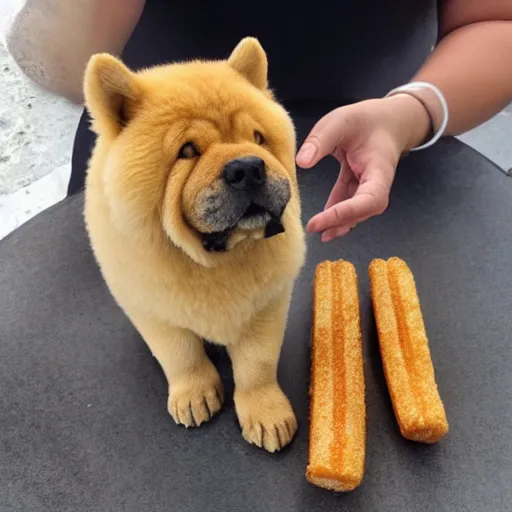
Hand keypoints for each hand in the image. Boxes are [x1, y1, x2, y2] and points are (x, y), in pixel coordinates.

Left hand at [296, 94, 429, 241]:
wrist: (387, 120)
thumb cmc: (366, 119)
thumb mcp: (340, 121)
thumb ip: (321, 140)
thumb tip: (302, 163)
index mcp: (380, 170)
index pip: (369, 200)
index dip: (346, 214)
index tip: (321, 220)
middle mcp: (377, 184)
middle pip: (363, 211)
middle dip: (339, 222)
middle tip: (313, 228)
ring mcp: (368, 187)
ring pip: (355, 212)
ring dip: (337, 223)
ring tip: (316, 231)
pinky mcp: (358, 187)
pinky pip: (347, 204)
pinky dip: (335, 214)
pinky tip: (320, 222)